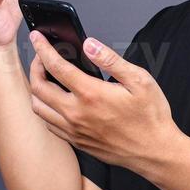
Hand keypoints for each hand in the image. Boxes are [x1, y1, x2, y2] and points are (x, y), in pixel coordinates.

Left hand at [27, 29, 179, 175]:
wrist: (154, 152)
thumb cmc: (150, 117)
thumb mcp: (139, 80)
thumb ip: (110, 60)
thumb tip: (89, 44)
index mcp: (91, 94)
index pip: (55, 66)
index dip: (42, 48)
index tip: (37, 37)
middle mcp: (77, 114)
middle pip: (38, 87)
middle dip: (35, 67)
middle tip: (41, 57)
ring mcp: (74, 130)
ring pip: (39, 108)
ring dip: (36, 89)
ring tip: (44, 78)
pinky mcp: (76, 142)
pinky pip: (49, 124)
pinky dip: (45, 109)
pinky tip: (54, 102)